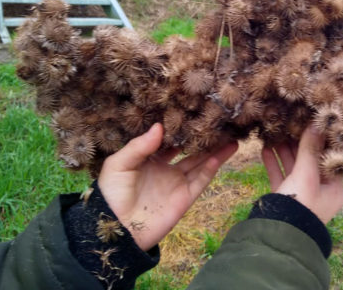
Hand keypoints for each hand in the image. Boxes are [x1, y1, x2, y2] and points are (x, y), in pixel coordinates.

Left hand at [98, 123, 237, 250]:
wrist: (116, 230)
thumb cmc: (111, 195)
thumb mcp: (119, 164)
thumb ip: (139, 146)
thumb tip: (159, 127)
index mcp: (148, 159)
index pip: (168, 140)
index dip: (179, 128)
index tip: (191, 113)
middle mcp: (165, 169)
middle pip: (189, 151)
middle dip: (202, 139)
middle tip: (217, 122)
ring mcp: (176, 184)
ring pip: (201, 163)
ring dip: (215, 151)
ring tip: (231, 136)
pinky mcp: (185, 198)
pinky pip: (201, 180)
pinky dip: (212, 168)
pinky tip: (222, 154)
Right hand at [261, 125, 342, 223]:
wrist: (278, 235)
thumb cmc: (299, 205)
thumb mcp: (306, 174)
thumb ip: (309, 148)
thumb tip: (317, 123)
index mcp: (333, 188)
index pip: (329, 158)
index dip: (320, 140)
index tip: (311, 123)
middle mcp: (319, 191)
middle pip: (310, 161)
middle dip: (298, 143)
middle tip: (290, 125)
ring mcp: (301, 195)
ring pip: (293, 167)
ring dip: (284, 151)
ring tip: (275, 134)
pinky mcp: (285, 198)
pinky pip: (281, 176)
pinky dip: (274, 163)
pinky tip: (264, 150)